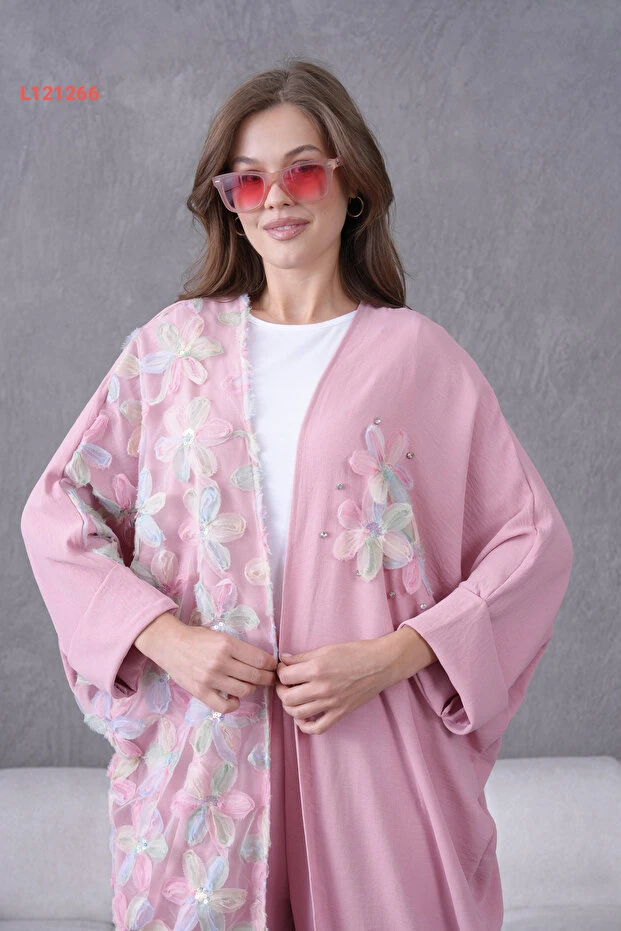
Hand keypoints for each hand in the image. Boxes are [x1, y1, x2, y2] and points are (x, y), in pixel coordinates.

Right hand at [134, 612, 277, 713]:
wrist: (170, 644)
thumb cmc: (197, 638)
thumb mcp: (221, 635)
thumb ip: (239, 648)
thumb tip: (262, 661)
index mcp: (227, 644)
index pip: (260, 659)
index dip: (271, 665)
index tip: (273, 667)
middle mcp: (221, 662)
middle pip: (255, 676)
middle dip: (268, 678)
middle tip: (270, 678)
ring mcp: (210, 679)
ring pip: (244, 691)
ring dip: (252, 689)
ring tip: (250, 685)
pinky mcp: (200, 692)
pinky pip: (224, 706)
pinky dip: (234, 704)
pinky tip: (235, 698)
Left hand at [275, 637, 396, 735]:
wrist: (380, 664)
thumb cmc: (355, 653)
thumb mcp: (326, 649)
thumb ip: (302, 657)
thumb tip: (283, 660)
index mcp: (316, 669)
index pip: (285, 676)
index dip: (280, 672)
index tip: (283, 669)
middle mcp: (321, 688)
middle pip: (287, 697)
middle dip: (281, 690)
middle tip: (285, 683)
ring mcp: (330, 704)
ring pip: (297, 714)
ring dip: (290, 706)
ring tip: (293, 697)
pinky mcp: (339, 713)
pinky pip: (317, 728)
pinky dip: (305, 726)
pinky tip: (303, 718)